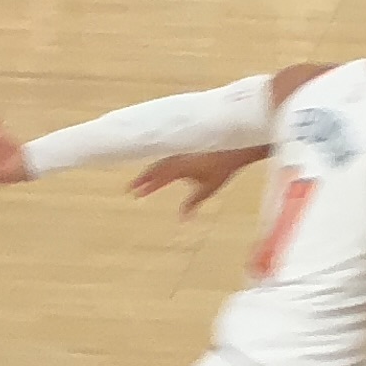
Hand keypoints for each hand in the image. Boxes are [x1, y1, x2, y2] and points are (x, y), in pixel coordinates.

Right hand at [127, 149, 253, 213]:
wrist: (234, 146)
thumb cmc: (221, 168)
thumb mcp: (208, 188)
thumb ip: (193, 202)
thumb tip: (182, 218)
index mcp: (178, 168)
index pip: (158, 178)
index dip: (146, 186)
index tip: (134, 193)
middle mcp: (176, 158)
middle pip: (155, 168)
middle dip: (144, 178)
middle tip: (131, 188)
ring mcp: (180, 151)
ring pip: (160, 161)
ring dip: (151, 170)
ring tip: (143, 179)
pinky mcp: (185, 147)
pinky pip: (167, 155)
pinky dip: (160, 163)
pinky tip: (161, 167)